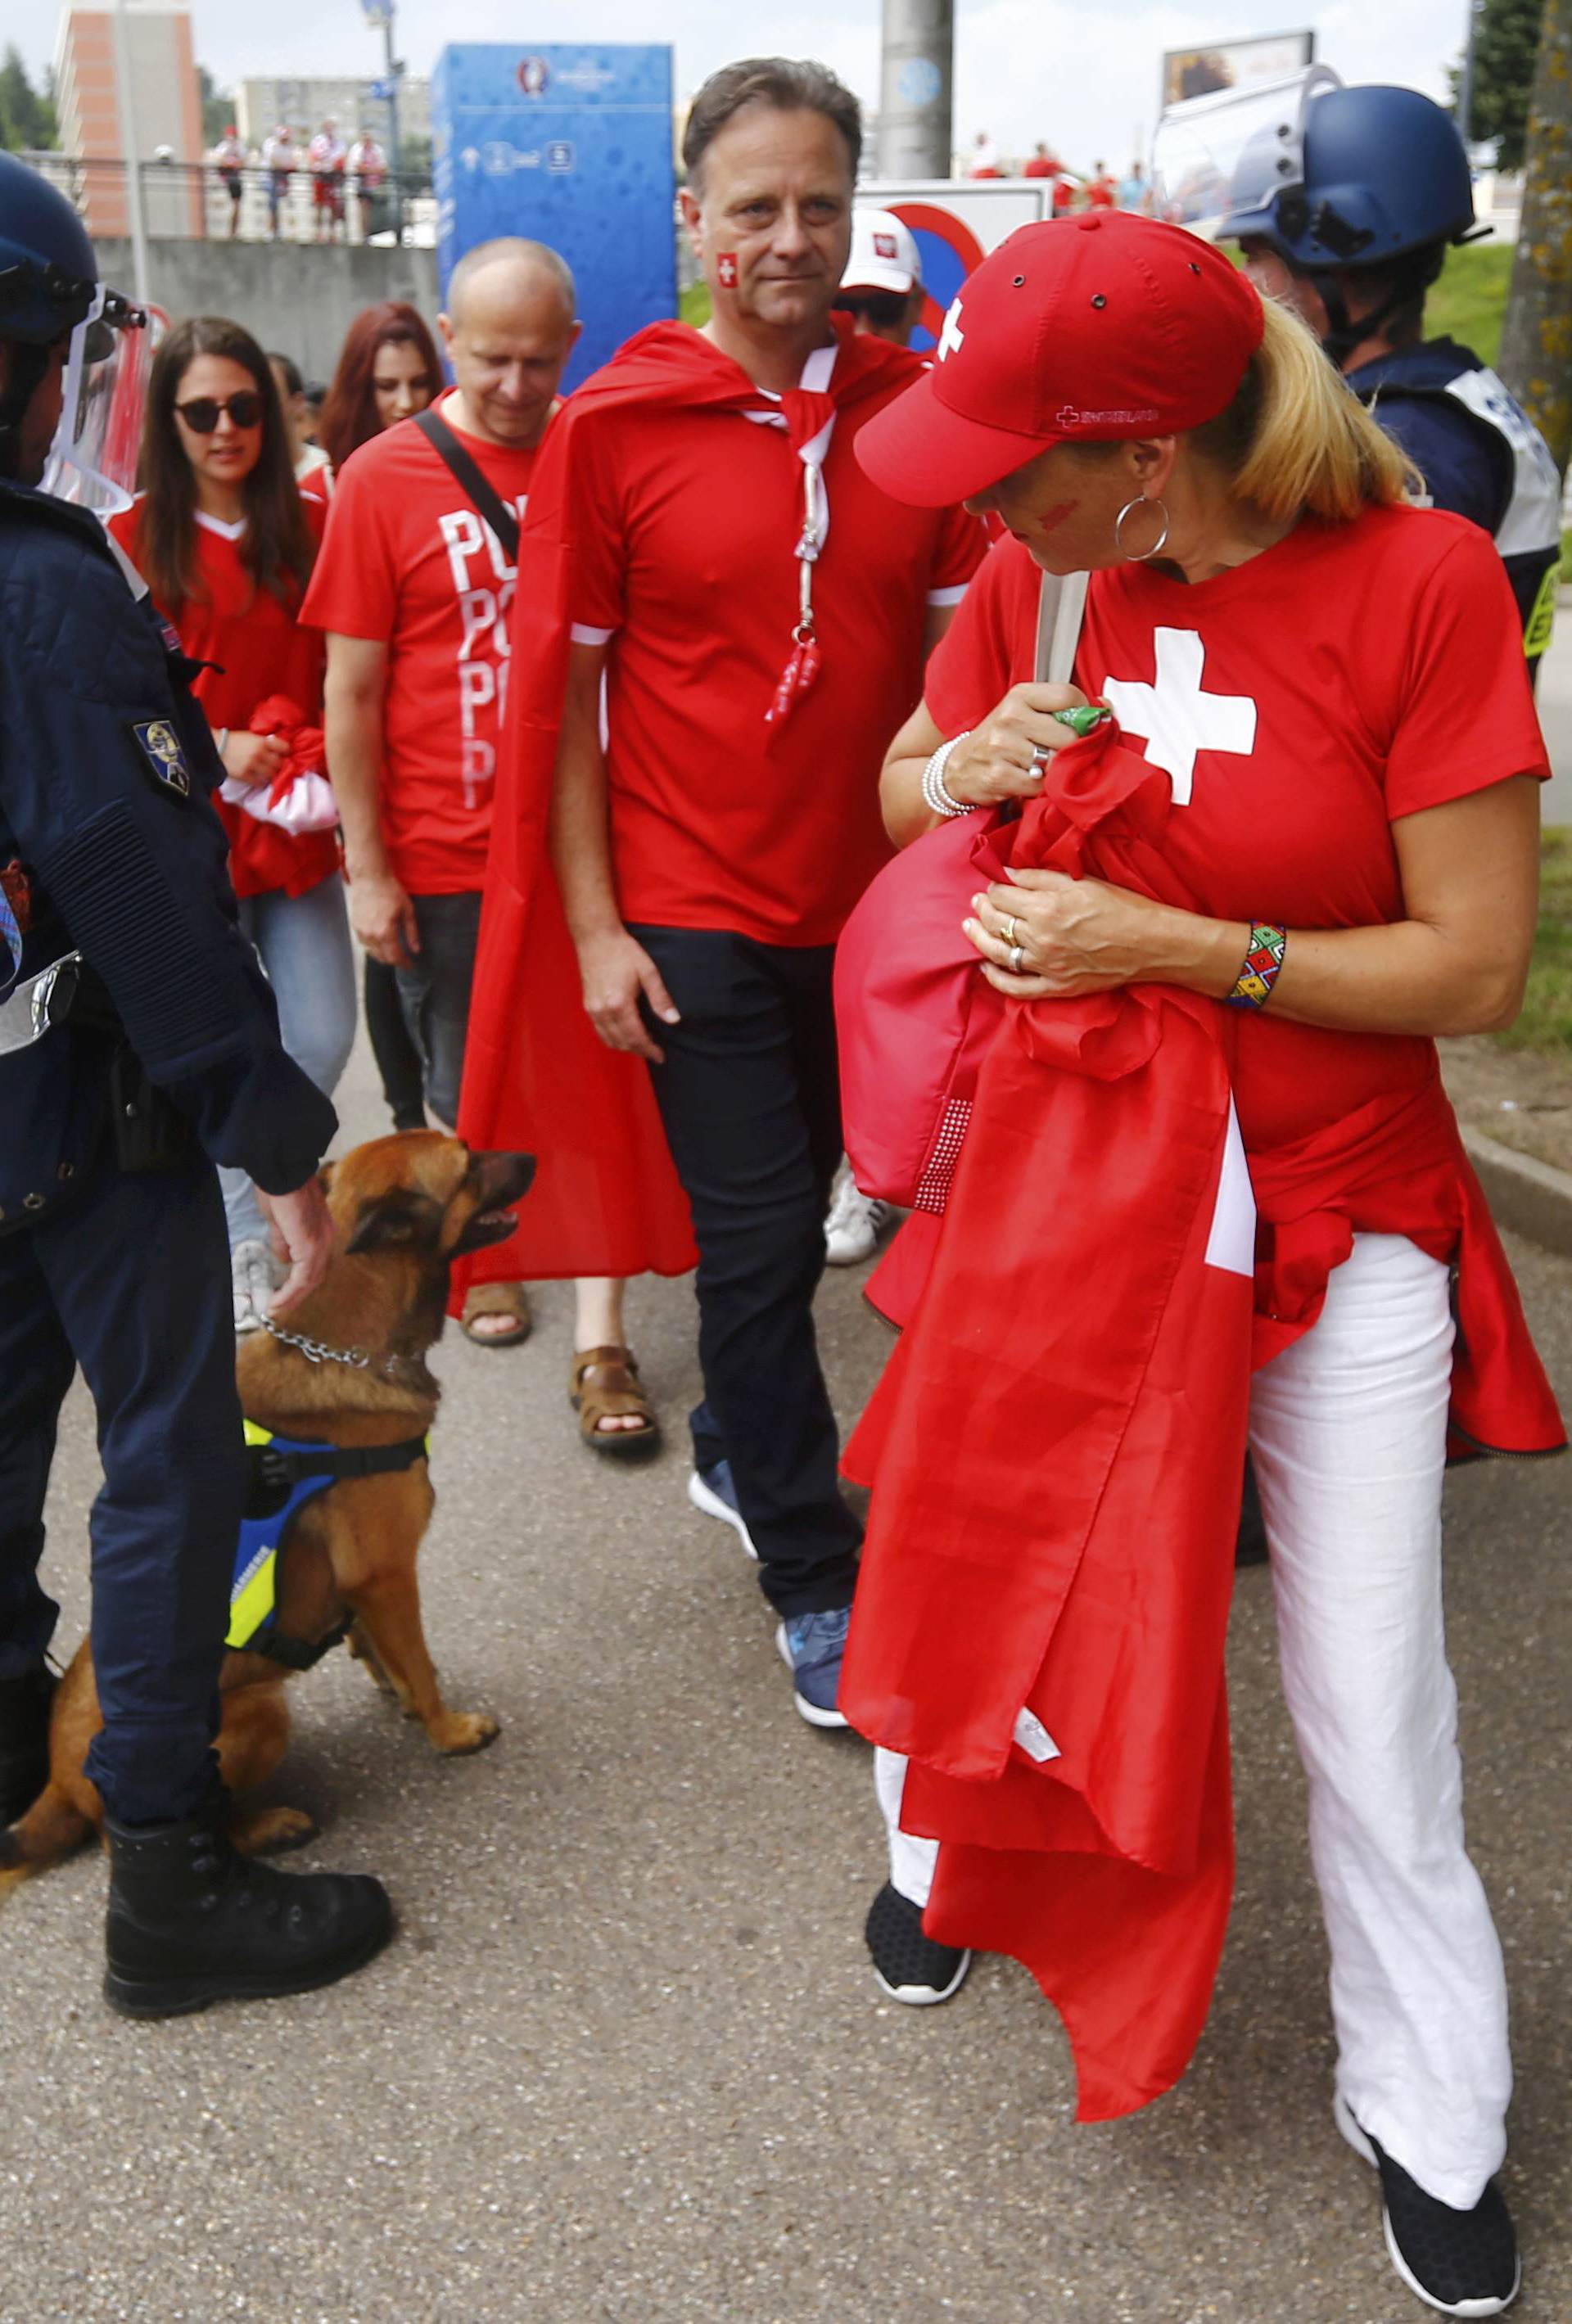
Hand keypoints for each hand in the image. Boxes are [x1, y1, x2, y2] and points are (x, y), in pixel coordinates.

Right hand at [222, 730, 289, 788]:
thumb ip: (265, 742)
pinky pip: (259, 783)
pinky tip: (258, 778)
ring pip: (271, 775)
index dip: (286, 753)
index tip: (285, 756)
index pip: (285, 748)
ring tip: (267, 773)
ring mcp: (252, 765)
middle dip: (279, 766)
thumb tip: (279, 750)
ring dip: (270, 775)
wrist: (215, 746)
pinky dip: (260, 782)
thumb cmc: (234, 740)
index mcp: (262, 741)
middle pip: (279, 764)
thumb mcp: (251, 736)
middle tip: (276, 767)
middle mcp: (259, 753)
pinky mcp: (244, 775)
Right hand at [256, 1176, 336, 1316]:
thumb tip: (282, 1258)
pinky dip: (291, 1292)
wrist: (282, 1172)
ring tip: (276, 1309)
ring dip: (293, 1297)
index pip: (315, 1263)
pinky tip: (277, 1302)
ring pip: (310, 1280)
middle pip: (315, 1276)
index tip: (283, 1294)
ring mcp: (321, 1244)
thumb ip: (283, 1240)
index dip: (300, 1281)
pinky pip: (302, 1277)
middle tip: (279, 1307)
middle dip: (297, 1294)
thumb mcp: (279, 1221)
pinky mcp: (310, 1247)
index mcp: (321, 1232)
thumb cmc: (278, 1190)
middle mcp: (326, 1240)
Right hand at [346, 865, 418, 967]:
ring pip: (372, 953)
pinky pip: (364, 944)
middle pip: (382, 958)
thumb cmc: (390, 890)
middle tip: (403, 960)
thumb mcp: (407, 910)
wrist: (370, 877)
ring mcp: (360, 931)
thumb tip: (416, 950)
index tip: (411, 965)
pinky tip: (380, 944)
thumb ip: (411, 932)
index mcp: (385, 932)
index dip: (404, 963)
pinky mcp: (354, 926)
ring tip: (393, 953)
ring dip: (383, 956)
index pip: (395, 956)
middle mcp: (371, 935)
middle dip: (394, 961)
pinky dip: (373, 948)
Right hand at [576, 925, 680, 1062]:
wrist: (596, 938)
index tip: (660, 1056)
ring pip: (609, 1040)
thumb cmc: (623, 951)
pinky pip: (600, 1031)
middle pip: (622, 1043)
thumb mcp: (648, 972)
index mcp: (619, 1004)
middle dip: (639, 1050)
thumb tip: (673, 1020)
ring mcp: (593, 1009)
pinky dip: (613, 1038)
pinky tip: (624, 1034)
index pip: (636, 1037)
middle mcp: (603, 1011)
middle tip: (654, 1051)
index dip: (650, 1050)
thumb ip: (660, 998)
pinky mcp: (588, 1006)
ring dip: (626, 1046)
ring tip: (641, 1044)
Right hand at [941, 683, 1092, 808]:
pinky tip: (1030, 782)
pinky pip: (1040, 786)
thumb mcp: (1024, 713)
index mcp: (1020, 695)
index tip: (1081, 725)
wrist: (958, 769)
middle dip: (1070, 750)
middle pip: (1068, 735)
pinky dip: (1041, 789)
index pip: (1068, 695)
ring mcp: (1002, 747)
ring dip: (1055, 772)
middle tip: (1061, 755)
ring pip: (1055, 763)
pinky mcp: (999, 776)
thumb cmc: (1001, 740)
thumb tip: (1105, 707)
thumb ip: (1061, 709)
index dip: (1083, 713)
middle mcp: (1010, 717)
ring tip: (1043, 769)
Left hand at [965, 867, 1180, 997]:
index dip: (993, 887)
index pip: (1003, 896)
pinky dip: (996, 979)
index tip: (993, 884)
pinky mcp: (1056, 987)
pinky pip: (1016, 988)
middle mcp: (1041, 938)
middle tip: (977, 901)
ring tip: (970, 927)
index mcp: (1047, 907)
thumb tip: (1008, 874)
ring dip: (978, 939)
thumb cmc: (1121, 907)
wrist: (1150, 943)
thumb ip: (1040, 878)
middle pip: (996, 923)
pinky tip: (985, 968)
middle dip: (982, 909)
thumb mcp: (1080, 881)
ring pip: (998, 953)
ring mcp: (1046, 966)